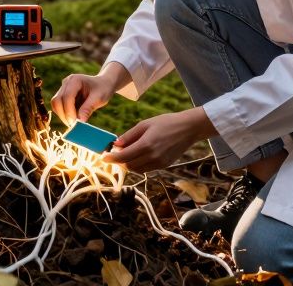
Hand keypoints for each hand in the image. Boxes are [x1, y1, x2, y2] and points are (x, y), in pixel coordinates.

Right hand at [50, 72, 116, 125]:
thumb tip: (79, 121)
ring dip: (62, 116)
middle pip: (57, 101)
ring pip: (56, 105)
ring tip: (74, 123)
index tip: (75, 123)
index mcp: (75, 80)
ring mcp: (63, 89)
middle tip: (73, 126)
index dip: (69, 111)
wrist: (102, 84)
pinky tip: (73, 118)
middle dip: (63, 115)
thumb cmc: (102, 89)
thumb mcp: (99, 98)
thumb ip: (88, 109)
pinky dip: (64, 114)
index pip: (66, 97)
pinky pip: (58, 107)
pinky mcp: (63, 95)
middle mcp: (66, 83)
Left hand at [100, 108, 214, 172]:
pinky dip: (139, 164)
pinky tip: (139, 154)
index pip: (123, 157)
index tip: (103, 157)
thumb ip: (129, 136)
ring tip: (127, 152)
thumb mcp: (145, 124)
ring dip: (129, 163)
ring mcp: (159, 163)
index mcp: (146, 144)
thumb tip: (115, 144)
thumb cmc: (166, 122)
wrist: (188, 129)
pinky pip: (146, 169)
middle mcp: (153, 156)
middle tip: (116, 152)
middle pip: (128, 165)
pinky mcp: (164, 166)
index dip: (111, 158)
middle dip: (119, 161)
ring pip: (137, 169)